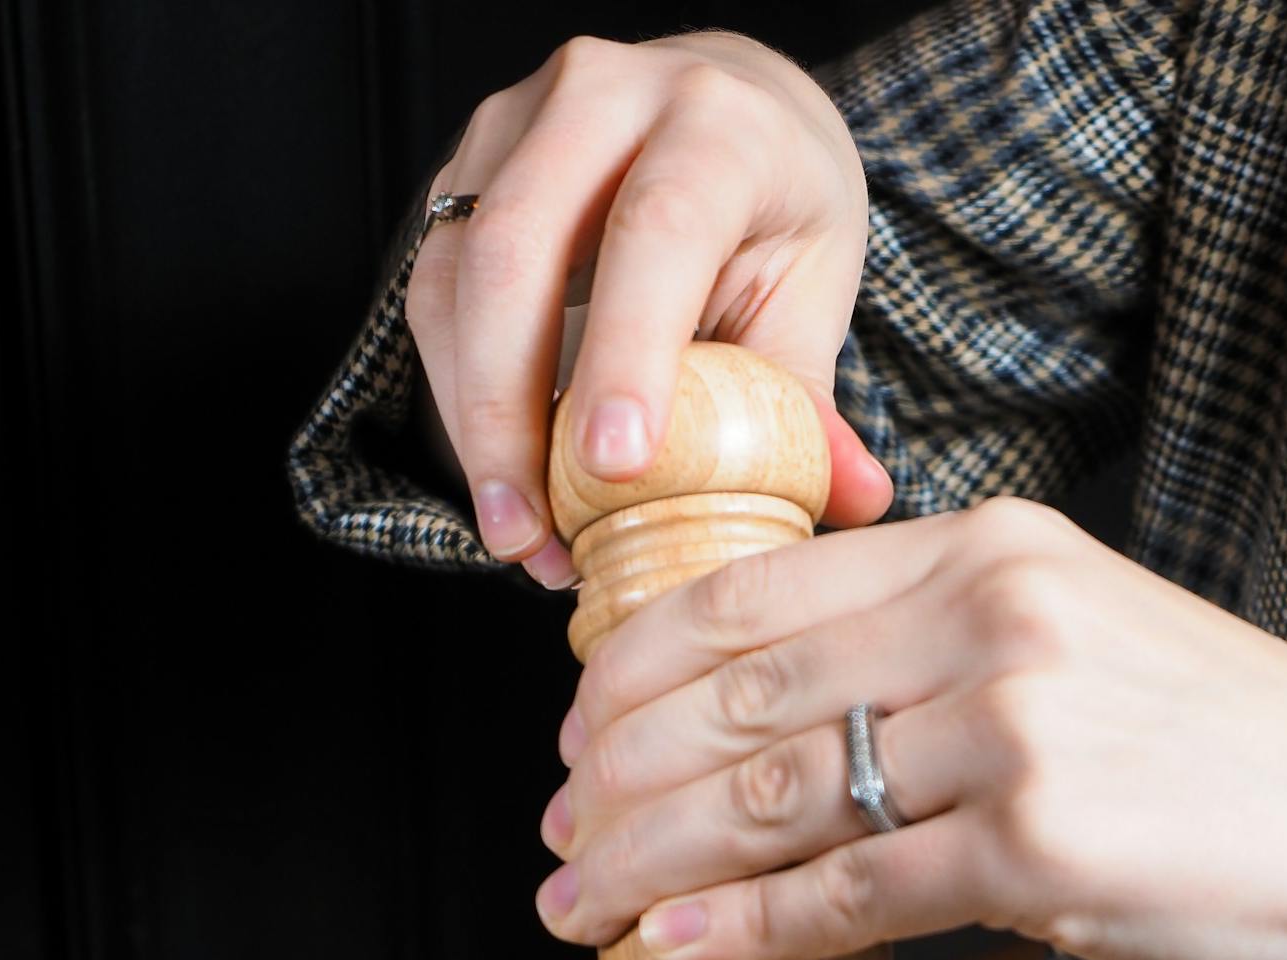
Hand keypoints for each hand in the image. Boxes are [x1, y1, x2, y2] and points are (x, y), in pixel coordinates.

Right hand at [406, 33, 890, 585]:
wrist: (733, 116)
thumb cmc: (774, 216)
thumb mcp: (812, 294)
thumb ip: (813, 401)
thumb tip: (853, 499)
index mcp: (716, 123)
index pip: (658, 227)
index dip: (627, 349)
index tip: (613, 465)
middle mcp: (603, 96)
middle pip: (519, 248)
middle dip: (511, 409)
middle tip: (534, 537)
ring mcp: (519, 124)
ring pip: (456, 274)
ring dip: (473, 421)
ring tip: (519, 534)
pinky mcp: (467, 171)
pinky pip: (433, 294)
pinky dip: (458, 398)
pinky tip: (503, 481)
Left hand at [535, 496, 1286, 959]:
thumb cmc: (1240, 758)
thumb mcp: (1088, 645)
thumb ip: (951, 652)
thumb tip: (801, 728)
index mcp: (994, 546)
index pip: (754, 590)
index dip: (632, 668)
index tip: (574, 731)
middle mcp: (994, 616)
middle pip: (738, 693)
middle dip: (613, 774)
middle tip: (553, 834)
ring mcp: (1018, 730)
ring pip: (773, 794)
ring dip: (650, 858)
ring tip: (580, 904)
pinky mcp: (1042, 850)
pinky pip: (851, 894)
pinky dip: (750, 928)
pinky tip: (680, 948)